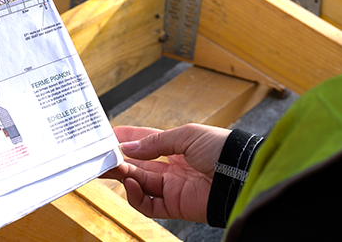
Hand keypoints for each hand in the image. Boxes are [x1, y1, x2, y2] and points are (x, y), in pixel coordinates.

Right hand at [104, 124, 229, 221]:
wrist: (241, 174)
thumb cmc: (221, 148)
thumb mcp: (187, 135)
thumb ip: (156, 142)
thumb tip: (128, 147)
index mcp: (177, 146)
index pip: (145, 142)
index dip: (127, 139)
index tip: (108, 136)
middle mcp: (172, 167)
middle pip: (138, 164)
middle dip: (118, 159)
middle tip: (100, 155)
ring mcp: (173, 187)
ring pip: (139, 183)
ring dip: (123, 176)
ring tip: (111, 168)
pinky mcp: (175, 206)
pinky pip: (149, 205)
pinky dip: (136, 196)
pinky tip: (130, 184)